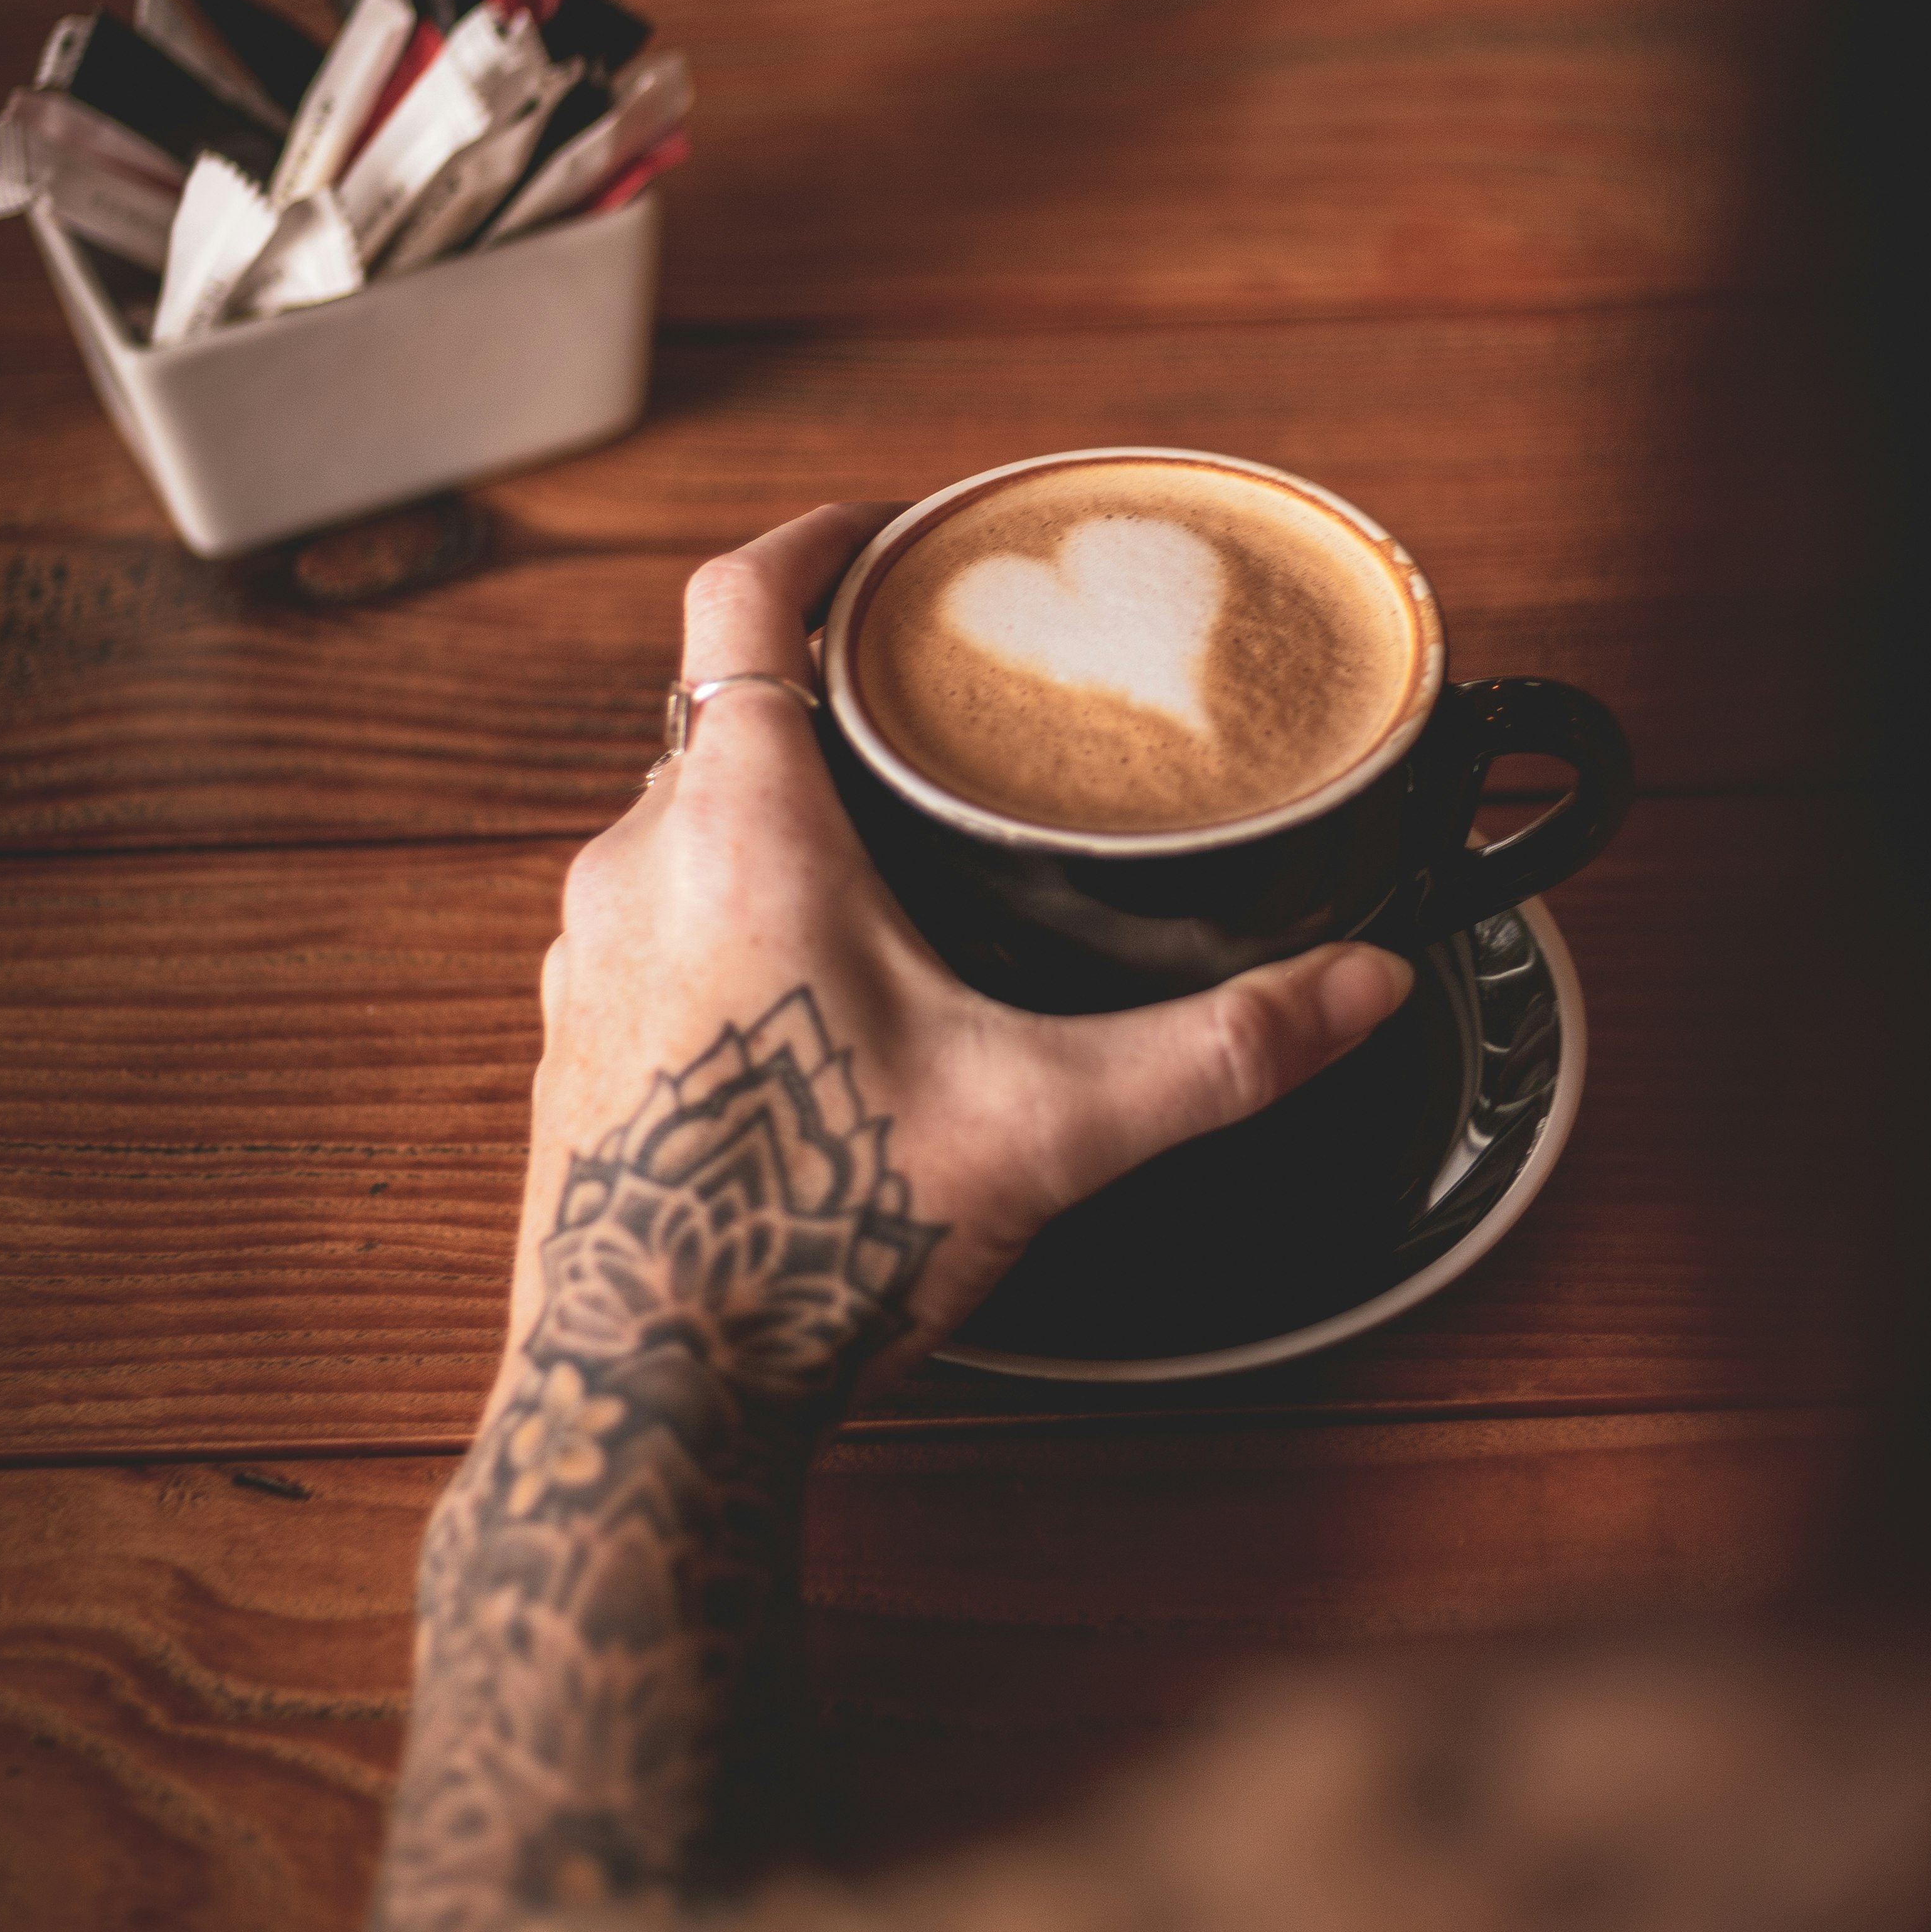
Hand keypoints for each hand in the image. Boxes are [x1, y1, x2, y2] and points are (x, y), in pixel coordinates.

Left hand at [513, 503, 1413, 1385]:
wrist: (651, 1399)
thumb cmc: (813, 1243)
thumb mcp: (1047, 1128)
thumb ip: (1218, 1050)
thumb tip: (1358, 991)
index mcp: (736, 833)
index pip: (742, 602)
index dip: (818, 540)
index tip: (888, 532)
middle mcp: (633, 872)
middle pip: (718, 709)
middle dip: (826, 688)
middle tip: (932, 695)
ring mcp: (583, 961)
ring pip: (679, 818)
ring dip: (775, 805)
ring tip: (891, 832)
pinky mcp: (572, 1042)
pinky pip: (649, 917)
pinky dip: (728, 902)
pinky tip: (814, 974)